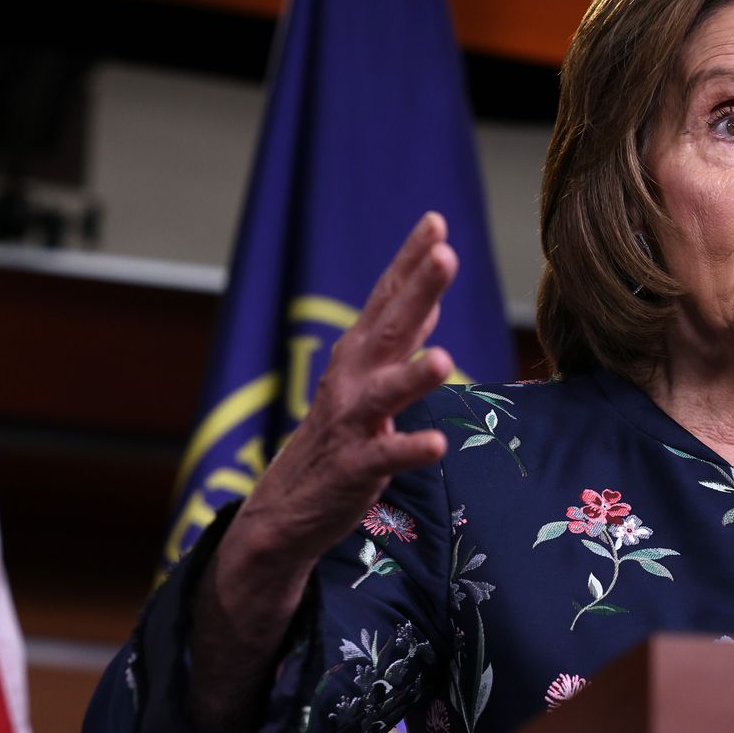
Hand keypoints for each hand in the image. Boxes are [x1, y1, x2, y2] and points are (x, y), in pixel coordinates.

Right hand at [190, 213, 456, 730]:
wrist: (287, 511)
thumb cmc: (339, 438)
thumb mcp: (368, 383)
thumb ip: (399, 344)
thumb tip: (431, 305)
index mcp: (359, 356)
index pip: (388, 299)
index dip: (410, 261)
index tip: (436, 221)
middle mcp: (352, 380)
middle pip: (388, 328)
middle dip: (418, 291)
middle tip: (446, 255)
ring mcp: (351, 424)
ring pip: (384, 393)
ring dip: (413, 374)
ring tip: (445, 358)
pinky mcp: (354, 469)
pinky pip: (384, 457)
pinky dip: (408, 449)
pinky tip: (436, 444)